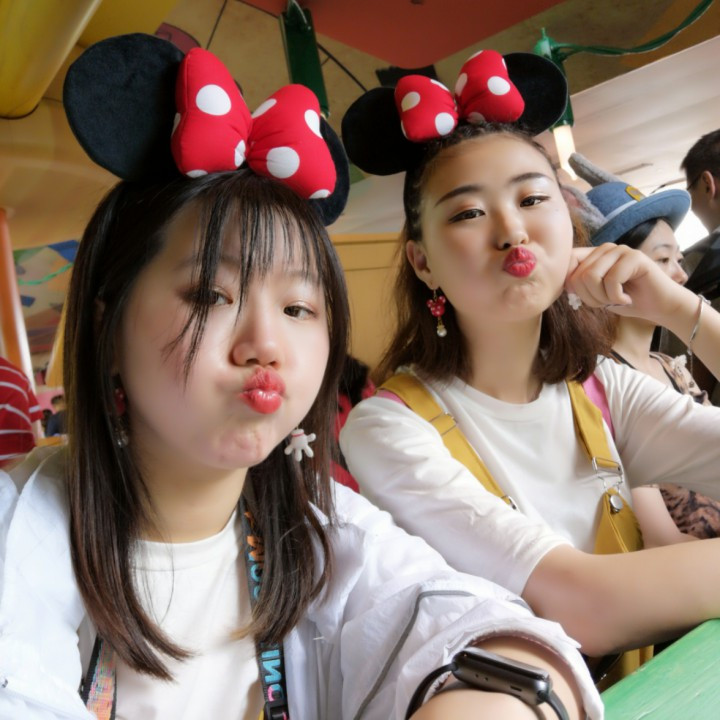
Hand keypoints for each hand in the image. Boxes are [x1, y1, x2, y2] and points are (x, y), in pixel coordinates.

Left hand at [564, 244, 689, 324]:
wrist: (658, 307)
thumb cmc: (627, 301)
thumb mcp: (597, 294)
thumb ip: (580, 285)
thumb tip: (563, 283)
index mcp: (594, 255)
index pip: (568, 261)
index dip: (570, 284)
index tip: (586, 298)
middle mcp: (606, 248)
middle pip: (578, 275)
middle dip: (591, 297)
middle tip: (608, 302)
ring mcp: (620, 250)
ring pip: (591, 276)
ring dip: (603, 297)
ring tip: (617, 299)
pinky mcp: (634, 257)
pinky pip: (611, 280)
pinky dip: (617, 298)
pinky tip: (628, 299)